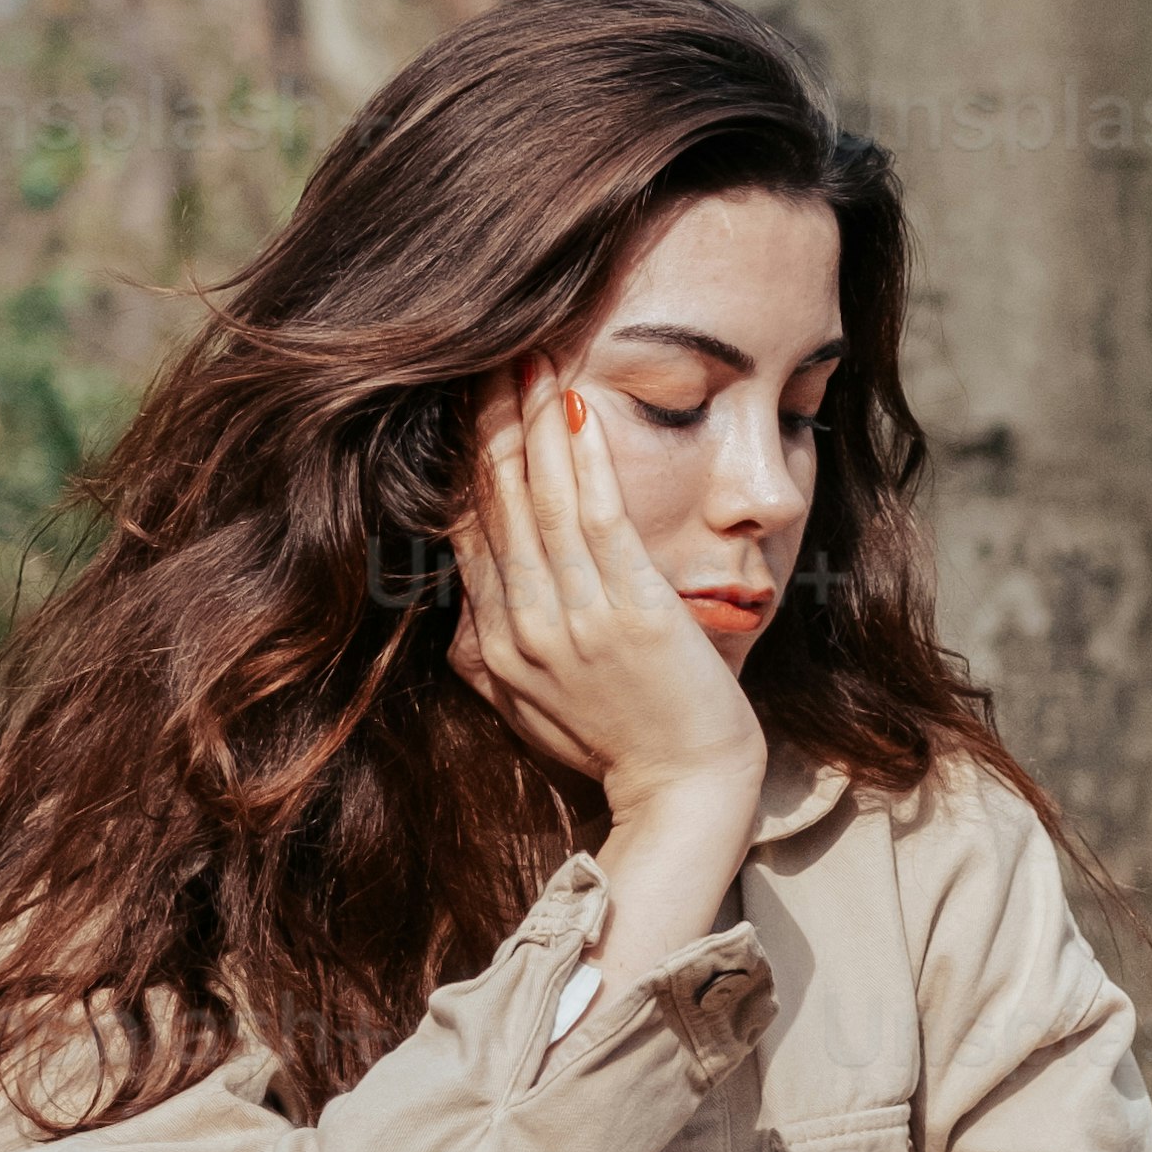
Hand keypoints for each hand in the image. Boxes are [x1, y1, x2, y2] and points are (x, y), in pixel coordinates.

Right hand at [449, 364, 763, 840]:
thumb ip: (495, 653)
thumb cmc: (621, 749)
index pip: (470, 532)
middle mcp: (524, 629)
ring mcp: (576, 623)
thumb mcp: (533, 708)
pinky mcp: (632, 616)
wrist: (684, 798)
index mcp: (498, 647)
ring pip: (542, 503)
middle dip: (492, 423)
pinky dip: (586, 465)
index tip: (469, 400)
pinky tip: (579, 412)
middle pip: (497, 505)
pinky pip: (600, 524)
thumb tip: (467, 603)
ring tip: (528, 360)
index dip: (467, 460)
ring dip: (534, 424)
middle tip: (488, 353)